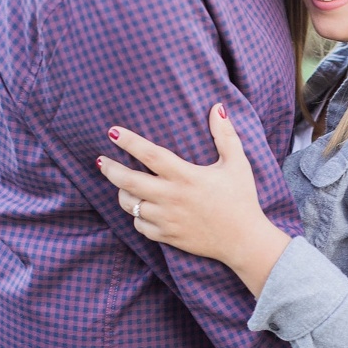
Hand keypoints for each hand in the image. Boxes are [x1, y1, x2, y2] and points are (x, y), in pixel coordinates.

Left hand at [96, 105, 290, 295]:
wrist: (244, 241)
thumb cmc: (242, 199)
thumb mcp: (237, 164)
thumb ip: (225, 135)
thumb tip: (217, 107)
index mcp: (186, 176)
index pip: (149, 154)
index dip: (128, 141)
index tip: (113, 132)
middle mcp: (171, 197)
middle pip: (128, 181)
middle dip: (110, 169)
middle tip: (102, 160)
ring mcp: (167, 219)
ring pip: (130, 204)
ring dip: (122, 192)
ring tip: (123, 184)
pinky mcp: (167, 236)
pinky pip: (139, 226)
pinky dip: (136, 216)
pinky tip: (141, 208)